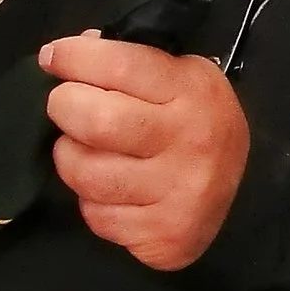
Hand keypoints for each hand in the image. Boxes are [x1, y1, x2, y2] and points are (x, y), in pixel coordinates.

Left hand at [41, 31, 250, 271]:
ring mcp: (180, 192)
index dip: (73, 57)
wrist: (237, 193)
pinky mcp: (165, 234)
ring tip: (86, 151)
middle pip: (94, 120)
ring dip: (71, 159)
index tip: (52, 58)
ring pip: (85, 172)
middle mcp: (190, 140)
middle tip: (65, 107)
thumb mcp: (179, 77)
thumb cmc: (193, 122)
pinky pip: (96, 215)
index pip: (119, 64)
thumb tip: (63, 56)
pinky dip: (92, 203)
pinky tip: (112, 191)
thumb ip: (127, 62)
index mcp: (192, 90)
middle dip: (63, 107)